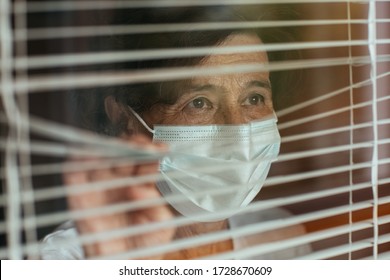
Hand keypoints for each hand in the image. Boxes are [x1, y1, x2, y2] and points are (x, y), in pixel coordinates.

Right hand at [63, 134, 173, 258]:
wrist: (124, 265)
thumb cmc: (145, 244)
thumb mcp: (161, 227)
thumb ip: (157, 209)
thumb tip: (141, 191)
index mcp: (141, 184)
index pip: (145, 160)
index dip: (152, 151)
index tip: (159, 149)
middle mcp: (120, 182)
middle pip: (123, 154)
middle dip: (130, 146)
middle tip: (137, 146)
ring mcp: (100, 187)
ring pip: (99, 159)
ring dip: (104, 149)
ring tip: (113, 148)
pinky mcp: (81, 198)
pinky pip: (74, 177)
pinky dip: (76, 164)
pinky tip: (83, 156)